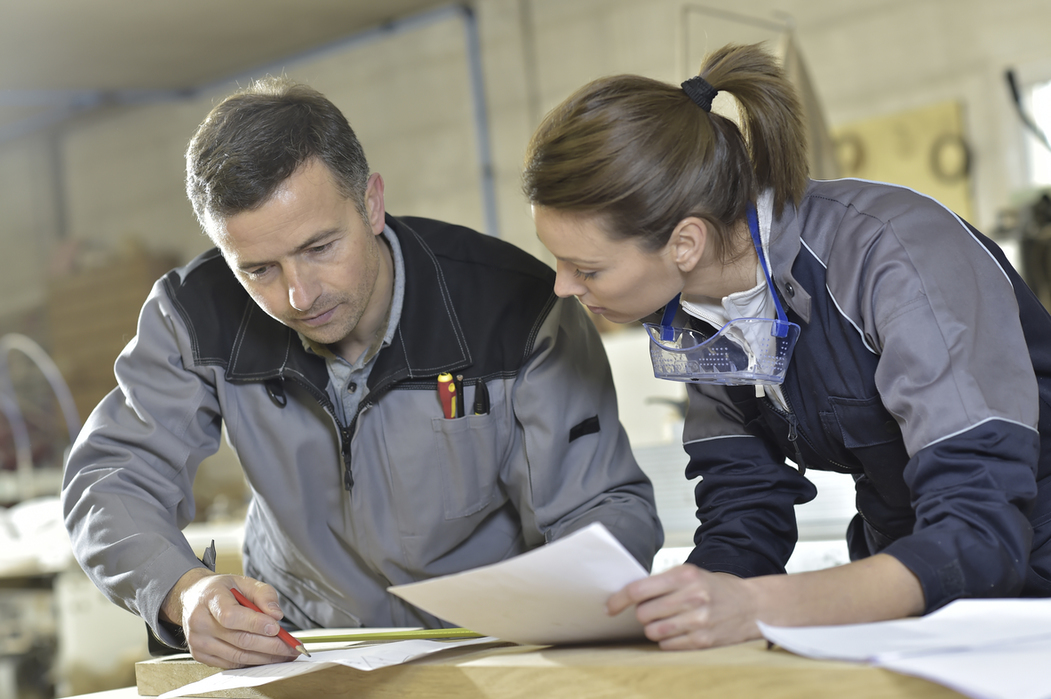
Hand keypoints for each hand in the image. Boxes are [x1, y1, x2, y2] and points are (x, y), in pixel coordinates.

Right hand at [160, 568, 300, 667]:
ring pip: (237, 656)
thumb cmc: (223, 590)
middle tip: (291, 647)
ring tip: (285, 654)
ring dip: (265, 658)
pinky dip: (252, 662)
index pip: (231, 616)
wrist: (194, 597)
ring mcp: (198, 641)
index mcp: (210, 598)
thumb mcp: (244, 582)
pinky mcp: (200, 655)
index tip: (276, 628)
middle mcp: (200, 621)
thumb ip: (264, 594)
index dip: (255, 624)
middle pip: (239, 639)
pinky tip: (267, 658)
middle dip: (270, 646)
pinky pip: (231, 664)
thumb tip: (277, 615)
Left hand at [606, 564, 761, 649]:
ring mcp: (698, 621)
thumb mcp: (690, 573)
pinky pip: (667, 645)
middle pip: (643, 613)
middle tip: (654, 609)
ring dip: (653, 628)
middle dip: (643, 614)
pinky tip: (679, 630)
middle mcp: (691, 597)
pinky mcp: (702, 641)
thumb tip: (630, 595)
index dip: (619, 600)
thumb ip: (662, 582)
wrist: (751, 606)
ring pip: (653, 631)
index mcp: (685, 575)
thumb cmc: (715, 588)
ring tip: (667, 620)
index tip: (610, 606)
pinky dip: (666, 639)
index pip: (639, 590)